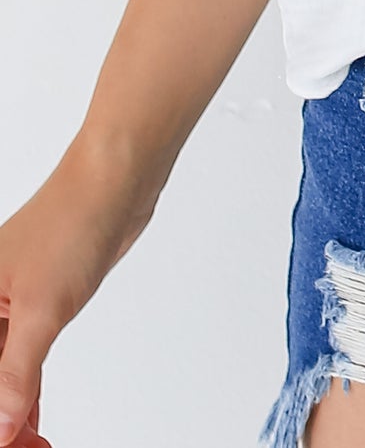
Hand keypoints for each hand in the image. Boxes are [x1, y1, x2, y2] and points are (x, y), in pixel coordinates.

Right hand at [0, 137, 159, 447]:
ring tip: (31, 444)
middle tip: (24, 447)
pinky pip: (20, 358)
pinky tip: (31, 420)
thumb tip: (0, 429)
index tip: (7, 442)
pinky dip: (25, 389)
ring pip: (0, 371)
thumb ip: (16, 374)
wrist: (115, 181)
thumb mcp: (41, 311)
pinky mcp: (35, 303)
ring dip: (11, 410)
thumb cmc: (72, 223)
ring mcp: (6, 303)